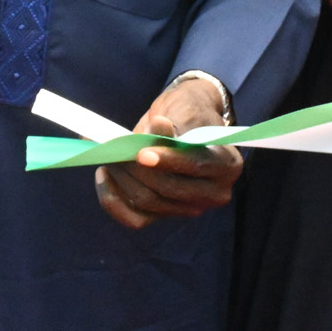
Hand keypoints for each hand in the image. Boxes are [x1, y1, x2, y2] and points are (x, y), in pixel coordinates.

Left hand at [95, 77, 242, 228]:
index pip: (197, 166)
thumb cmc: (187, 113)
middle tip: (112, 148)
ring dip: (122, 178)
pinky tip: (104, 177)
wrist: (183, 123)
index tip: (142, 152)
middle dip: (136, 168)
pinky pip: (136, 219)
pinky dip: (114, 200)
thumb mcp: (183, 111)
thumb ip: (172, 124)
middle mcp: (214, 193)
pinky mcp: (166, 215)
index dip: (169, 160)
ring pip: (149, 202)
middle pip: (169, 188)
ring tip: (106, 155)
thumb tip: (159, 127)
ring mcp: (190, 208)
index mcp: (227, 165)